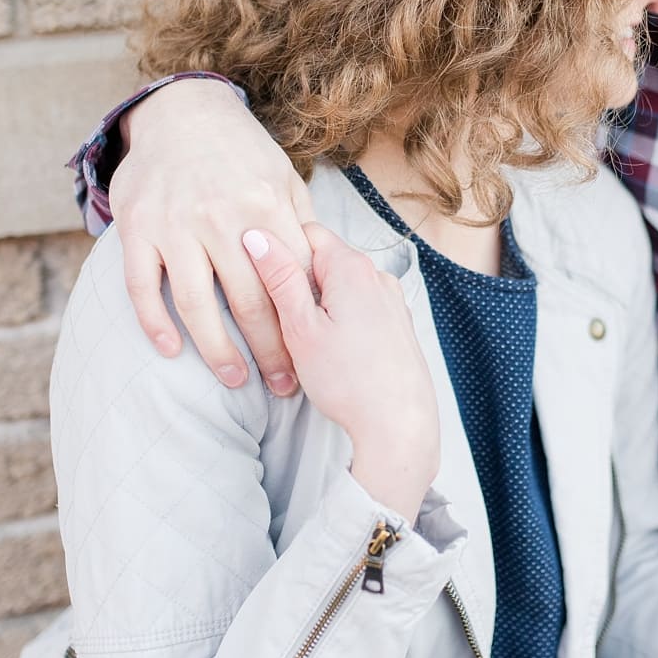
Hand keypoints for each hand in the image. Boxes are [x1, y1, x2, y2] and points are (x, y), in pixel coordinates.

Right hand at [110, 78, 315, 395]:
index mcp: (264, 205)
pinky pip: (143, 286)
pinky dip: (155, 322)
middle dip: (270, 351)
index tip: (316, 359)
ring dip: (218, 350)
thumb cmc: (241, 152)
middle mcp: (220, 217)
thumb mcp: (282, 178)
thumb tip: (324, 274)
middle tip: (282, 387)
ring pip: (198, 304)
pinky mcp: (136, 227)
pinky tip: (171, 351)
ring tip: (236, 379)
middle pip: (250, 301)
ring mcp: (174, 224)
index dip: (305, 324)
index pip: (290, 280)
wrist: (182, 111)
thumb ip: (300, 226)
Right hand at [243, 224, 438, 518]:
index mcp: (352, 268)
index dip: (280, 252)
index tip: (266, 282)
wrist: (399, 425)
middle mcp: (377, 275)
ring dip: (320, 305)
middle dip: (299, 284)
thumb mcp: (301, 328)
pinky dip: (342, 320)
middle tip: (284, 322)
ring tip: (310, 344)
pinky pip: (360, 307)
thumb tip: (258, 237)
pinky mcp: (397, 323)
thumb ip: (280, 278)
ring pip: (341, 286)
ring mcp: (391, 299)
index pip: (306, 232)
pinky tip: (336, 353)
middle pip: (324, 260)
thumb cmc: (348, 381)